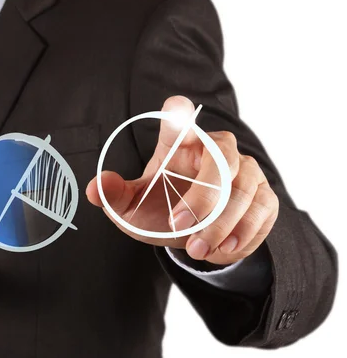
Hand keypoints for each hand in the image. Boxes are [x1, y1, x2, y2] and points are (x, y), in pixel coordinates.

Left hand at [86, 96, 278, 264]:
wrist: (191, 237)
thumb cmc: (159, 209)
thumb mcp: (132, 206)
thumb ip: (113, 195)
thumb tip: (93, 187)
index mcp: (179, 145)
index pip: (181, 119)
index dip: (179, 114)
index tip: (175, 109)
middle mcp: (216, 150)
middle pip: (221, 158)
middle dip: (202, 197)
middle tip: (177, 225)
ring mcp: (246, 171)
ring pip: (243, 189)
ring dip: (219, 224)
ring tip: (195, 248)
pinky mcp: (264, 196)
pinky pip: (262, 210)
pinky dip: (242, 233)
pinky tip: (221, 248)